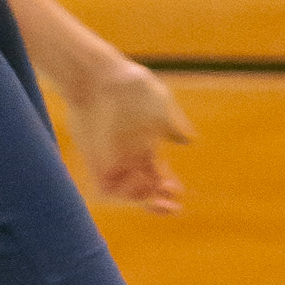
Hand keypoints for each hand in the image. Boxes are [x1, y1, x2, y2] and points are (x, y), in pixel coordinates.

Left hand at [58, 58, 193, 211]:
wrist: (100, 77)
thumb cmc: (132, 87)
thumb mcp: (160, 104)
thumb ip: (173, 123)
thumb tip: (190, 140)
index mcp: (145, 145)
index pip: (157, 176)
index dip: (168, 188)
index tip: (179, 192)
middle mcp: (129, 156)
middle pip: (144, 189)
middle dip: (158, 202)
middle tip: (173, 207)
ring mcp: (111, 159)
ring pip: (127, 193)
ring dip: (143, 200)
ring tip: (156, 192)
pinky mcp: (95, 160)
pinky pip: (106, 189)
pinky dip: (122, 193)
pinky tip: (137, 182)